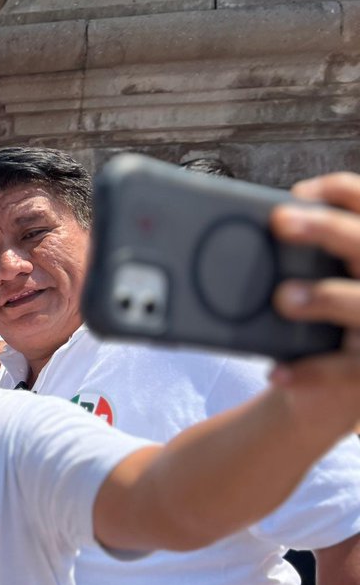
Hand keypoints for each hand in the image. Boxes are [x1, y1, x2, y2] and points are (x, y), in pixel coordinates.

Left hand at [270, 174, 359, 428]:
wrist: (330, 393)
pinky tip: (276, 371)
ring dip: (325, 297)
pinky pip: (343, 369)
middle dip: (327, 227)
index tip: (297, 192)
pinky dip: (309, 371)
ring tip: (284, 297)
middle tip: (279, 221)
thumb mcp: (314, 286)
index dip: (341, 191)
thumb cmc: (318, 325)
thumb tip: (241, 232)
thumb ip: (296, 262)